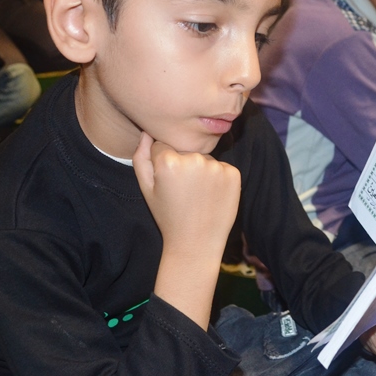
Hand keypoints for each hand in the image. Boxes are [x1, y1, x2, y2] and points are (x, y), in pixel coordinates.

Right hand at [133, 132, 240, 262]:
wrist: (196, 242)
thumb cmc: (168, 216)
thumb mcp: (146, 188)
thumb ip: (141, 157)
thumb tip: (147, 132)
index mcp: (169, 161)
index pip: (163, 146)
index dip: (163, 165)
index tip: (167, 183)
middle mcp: (194, 159)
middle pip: (185, 151)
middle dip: (182, 165)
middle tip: (183, 192)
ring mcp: (216, 166)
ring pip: (204, 159)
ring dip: (201, 171)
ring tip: (197, 195)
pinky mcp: (234, 173)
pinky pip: (221, 167)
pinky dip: (217, 178)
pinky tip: (211, 196)